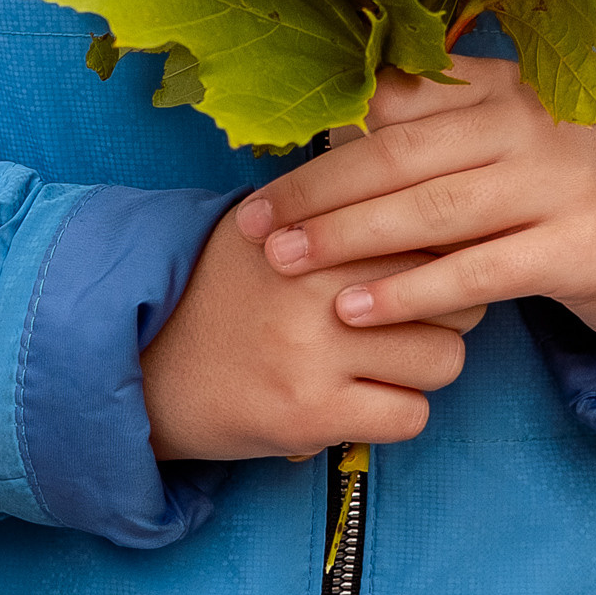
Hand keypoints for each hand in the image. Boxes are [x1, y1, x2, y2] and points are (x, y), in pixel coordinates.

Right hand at [141, 201, 485, 463]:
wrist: (144, 368)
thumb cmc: (219, 292)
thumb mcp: (262, 223)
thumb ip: (335, 201)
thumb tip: (424, 178)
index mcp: (310, 225)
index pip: (427, 226)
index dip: (445, 250)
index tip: (431, 265)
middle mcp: (314, 281)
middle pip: (451, 291)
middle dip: (446, 310)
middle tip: (411, 320)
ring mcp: (314, 350)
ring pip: (443, 359)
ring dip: (422, 368)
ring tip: (383, 363)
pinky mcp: (310, 413)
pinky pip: (412, 416)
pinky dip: (397, 412)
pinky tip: (364, 401)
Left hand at [237, 54, 595, 353]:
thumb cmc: (558, 192)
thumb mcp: (500, 144)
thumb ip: (431, 126)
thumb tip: (330, 119)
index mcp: (499, 84)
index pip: (397, 97)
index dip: (324, 129)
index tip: (263, 162)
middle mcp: (527, 120)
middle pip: (401, 151)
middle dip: (318, 189)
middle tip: (253, 225)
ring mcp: (557, 181)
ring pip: (432, 209)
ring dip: (350, 238)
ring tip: (287, 263)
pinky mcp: (575, 245)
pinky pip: (476, 270)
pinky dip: (411, 290)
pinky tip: (357, 310)